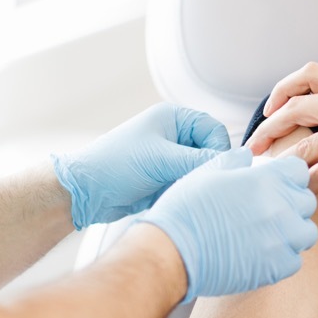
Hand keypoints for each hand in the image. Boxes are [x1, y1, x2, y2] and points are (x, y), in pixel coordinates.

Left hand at [52, 103, 230, 229]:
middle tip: (197, 183)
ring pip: (199, 170)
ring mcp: (168, 157)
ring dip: (194, 182)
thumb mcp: (161, 160)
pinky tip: (172, 198)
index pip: (213, 130)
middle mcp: (172, 135)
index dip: (218, 149)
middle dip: (205, 169)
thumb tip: (232, 162)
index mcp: (173, 118)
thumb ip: (199, 160)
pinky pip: (187, 184)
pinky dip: (184, 192)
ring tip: (179, 190)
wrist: (85, 192)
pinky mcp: (163, 177)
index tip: (216, 168)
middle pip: (208, 151)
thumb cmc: (114, 166)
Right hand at [140, 147, 317, 302]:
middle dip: (291, 202)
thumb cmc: (185, 210)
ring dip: (292, 231)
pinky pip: (294, 260)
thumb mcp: (207, 173)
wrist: (173, 252)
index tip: (275, 183)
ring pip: (305, 232)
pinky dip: (283, 258)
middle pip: (306, 201)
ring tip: (269, 234)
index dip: (286, 175)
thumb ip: (233, 161)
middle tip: (269, 210)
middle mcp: (280, 207)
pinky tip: (262, 254)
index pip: (299, 170)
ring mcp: (281, 239)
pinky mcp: (276, 268)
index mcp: (266, 179)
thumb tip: (246, 156)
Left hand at [246, 57, 317, 197]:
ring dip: (281, 162)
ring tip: (268, 177)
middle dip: (269, 127)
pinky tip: (297, 194)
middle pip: (296, 107)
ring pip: (304, 144)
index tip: (270, 109)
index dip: (283, 88)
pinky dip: (305, 185)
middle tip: (253, 147)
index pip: (311, 75)